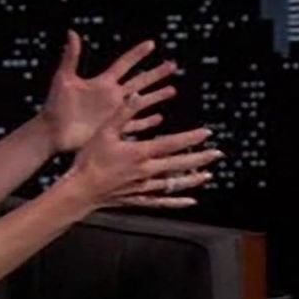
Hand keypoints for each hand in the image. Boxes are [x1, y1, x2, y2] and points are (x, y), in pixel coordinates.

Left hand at [40, 32, 178, 154]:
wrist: (52, 131)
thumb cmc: (55, 105)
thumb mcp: (64, 79)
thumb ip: (71, 57)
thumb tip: (71, 32)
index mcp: (101, 83)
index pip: (124, 64)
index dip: (137, 54)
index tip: (151, 43)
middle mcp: (111, 96)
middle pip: (139, 81)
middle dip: (156, 74)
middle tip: (172, 65)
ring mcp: (114, 112)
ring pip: (142, 102)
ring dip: (157, 96)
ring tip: (173, 90)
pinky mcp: (113, 128)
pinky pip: (135, 124)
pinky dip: (147, 121)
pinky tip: (159, 118)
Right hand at [68, 125, 223, 210]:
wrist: (80, 190)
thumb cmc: (90, 159)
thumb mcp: (104, 131)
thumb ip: (123, 113)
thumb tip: (137, 96)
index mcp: (141, 153)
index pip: (172, 143)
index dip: (191, 138)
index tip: (207, 133)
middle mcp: (147, 171)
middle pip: (179, 163)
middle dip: (200, 158)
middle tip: (217, 154)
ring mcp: (145, 187)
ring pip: (174, 183)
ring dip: (193, 179)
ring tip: (208, 175)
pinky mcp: (139, 198)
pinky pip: (162, 201)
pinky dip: (178, 202)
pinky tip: (190, 202)